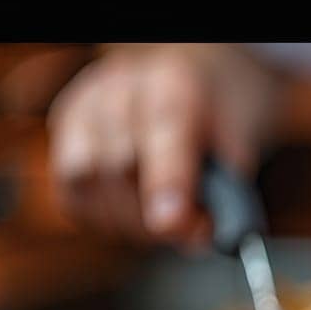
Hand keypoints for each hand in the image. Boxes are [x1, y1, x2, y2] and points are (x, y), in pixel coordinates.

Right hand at [48, 44, 279, 244]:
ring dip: (126, 221)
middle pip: (119, 167)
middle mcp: (119, 89)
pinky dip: (101, 215)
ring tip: (163, 221)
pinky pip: (69, 191)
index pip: (164, 132)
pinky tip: (131, 214)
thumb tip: (195, 236)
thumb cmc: (221, 107)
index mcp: (175, 84)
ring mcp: (84, 107)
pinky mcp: (63, 127)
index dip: (167, 183)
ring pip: (83, 181)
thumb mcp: (247, 137)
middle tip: (193, 231)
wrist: (194, 73)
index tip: (174, 223)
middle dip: (154, 218)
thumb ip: (225, 186)